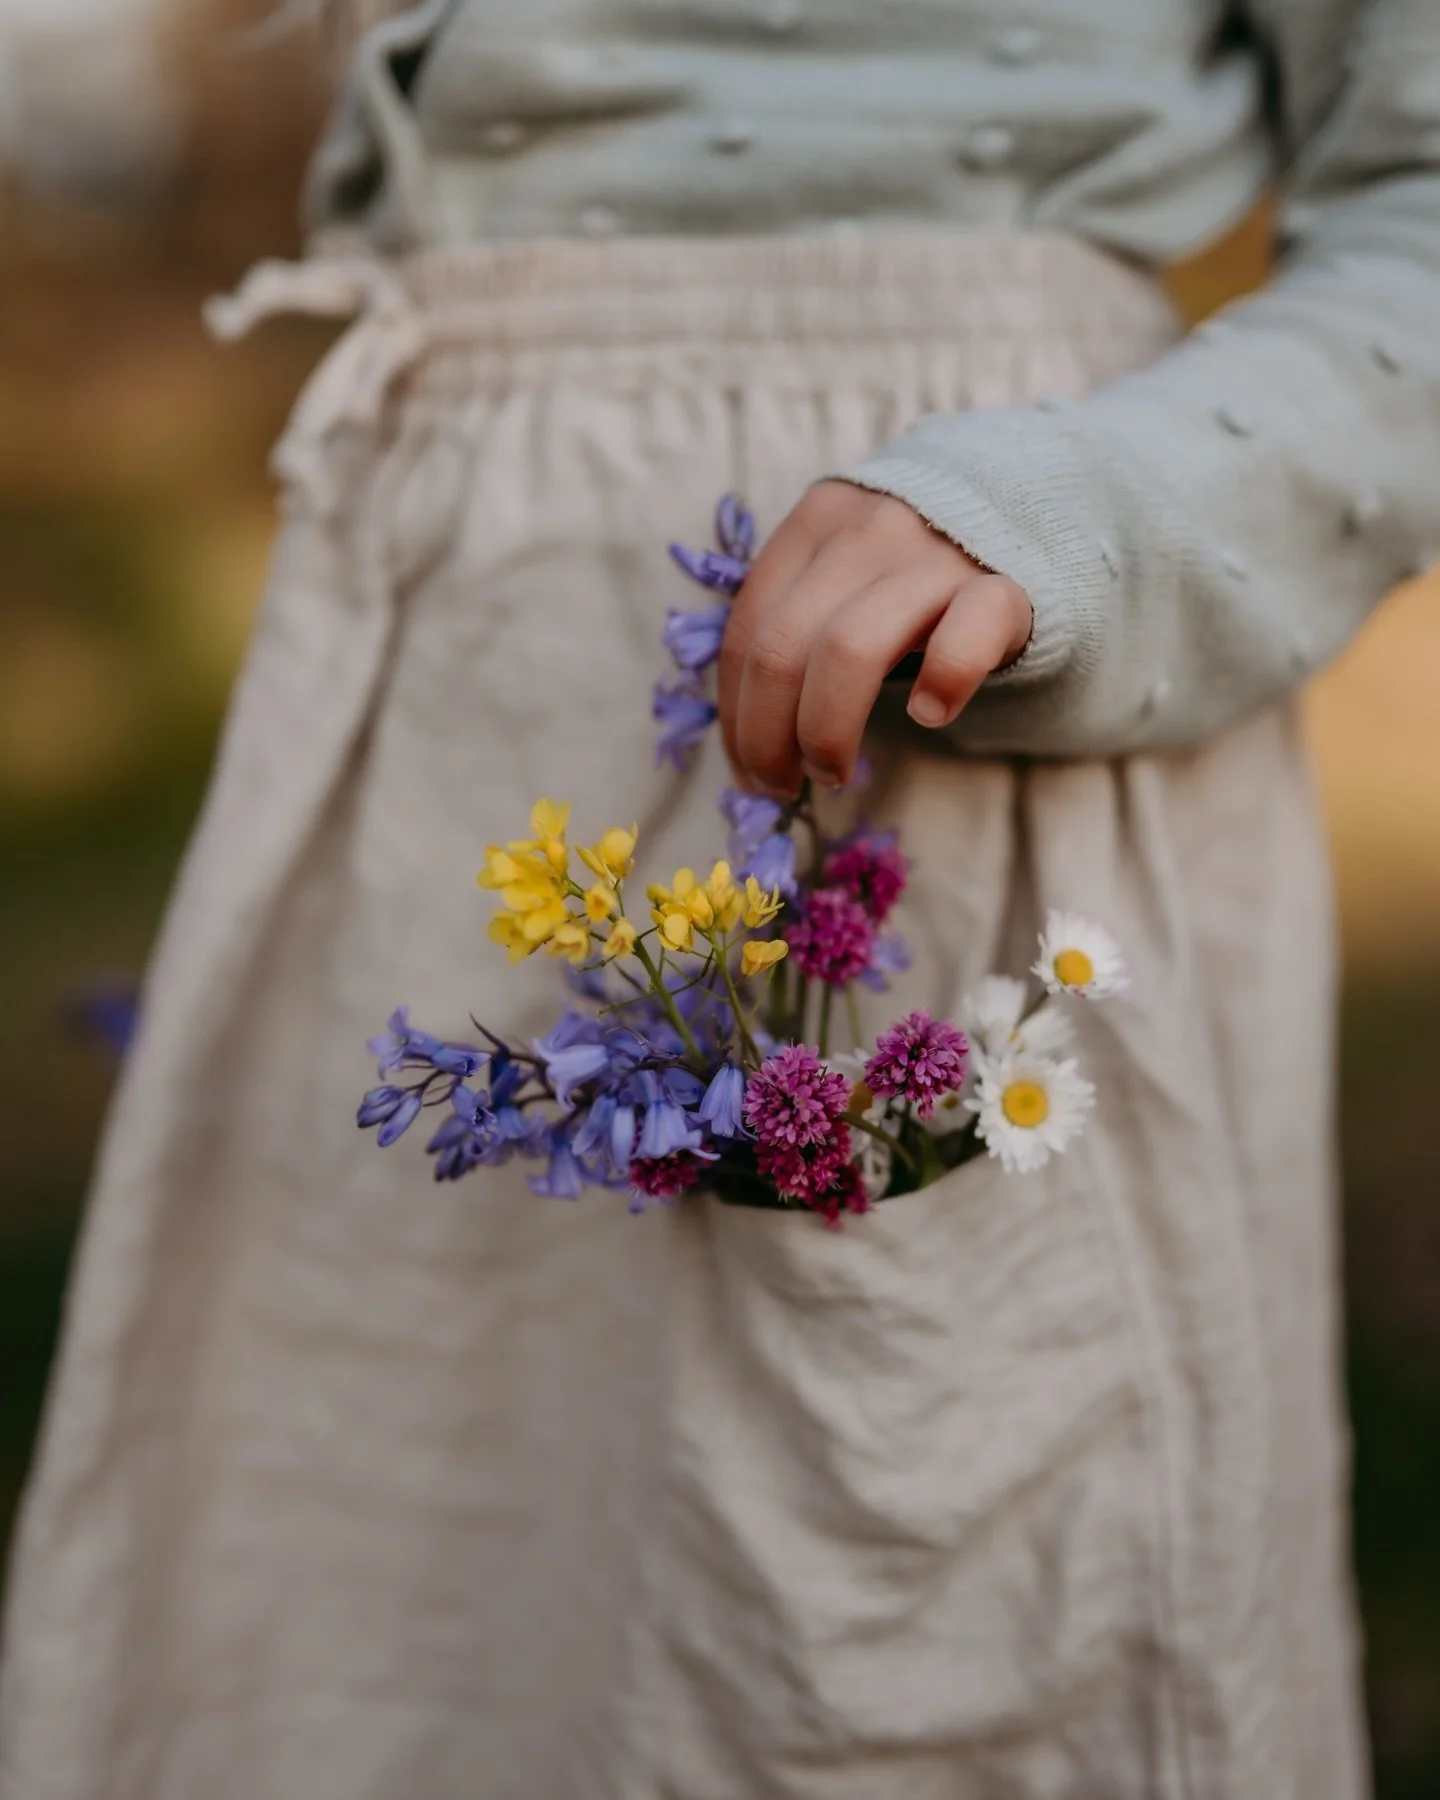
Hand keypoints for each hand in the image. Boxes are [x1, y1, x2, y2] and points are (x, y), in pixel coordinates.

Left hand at [718, 482, 1032, 796]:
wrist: (1030, 525)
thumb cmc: (915, 575)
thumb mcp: (843, 573)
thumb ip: (796, 624)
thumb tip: (743, 740)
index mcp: (815, 523)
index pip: (746, 632)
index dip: (735, 717)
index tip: (745, 772)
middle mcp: (866, 530)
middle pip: (782, 648)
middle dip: (766, 737)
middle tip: (780, 785)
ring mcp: (935, 555)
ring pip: (849, 649)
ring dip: (826, 730)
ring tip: (831, 773)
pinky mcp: (1004, 587)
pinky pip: (964, 637)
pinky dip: (942, 682)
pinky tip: (930, 714)